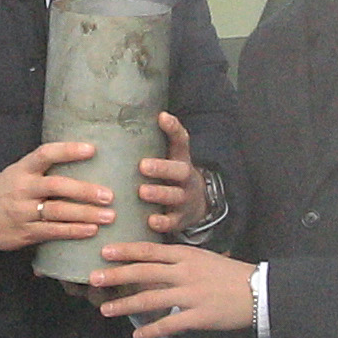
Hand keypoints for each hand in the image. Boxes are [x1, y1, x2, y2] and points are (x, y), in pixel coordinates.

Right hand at [0, 141, 105, 251]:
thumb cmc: (4, 192)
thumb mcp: (17, 173)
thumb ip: (43, 171)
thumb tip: (83, 162)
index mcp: (22, 169)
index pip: (45, 154)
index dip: (68, 150)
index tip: (92, 149)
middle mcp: (22, 188)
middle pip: (56, 186)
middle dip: (85, 191)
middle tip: (109, 195)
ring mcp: (22, 211)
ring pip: (58, 211)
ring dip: (86, 214)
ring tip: (109, 216)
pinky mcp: (25, 232)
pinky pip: (52, 231)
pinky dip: (73, 231)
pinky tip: (91, 230)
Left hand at [90, 242, 257, 337]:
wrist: (261, 291)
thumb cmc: (232, 275)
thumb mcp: (205, 259)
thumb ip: (180, 260)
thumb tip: (154, 262)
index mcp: (187, 256)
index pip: (150, 251)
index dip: (126, 251)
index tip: (105, 251)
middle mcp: (186, 273)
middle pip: (144, 272)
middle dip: (116, 276)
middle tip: (93, 279)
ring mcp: (191, 295)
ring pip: (151, 298)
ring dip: (125, 305)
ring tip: (106, 309)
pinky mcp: (199, 316)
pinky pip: (169, 324)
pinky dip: (151, 331)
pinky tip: (137, 335)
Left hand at [136, 112, 198, 236]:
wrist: (196, 206)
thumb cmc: (172, 177)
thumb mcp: (171, 157)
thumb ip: (160, 140)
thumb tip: (148, 115)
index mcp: (181, 159)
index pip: (181, 140)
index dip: (173, 128)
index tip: (161, 117)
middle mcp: (186, 178)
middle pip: (179, 171)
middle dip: (162, 168)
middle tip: (143, 166)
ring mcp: (185, 199)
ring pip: (175, 196)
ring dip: (159, 194)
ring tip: (142, 192)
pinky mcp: (180, 219)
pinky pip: (173, 222)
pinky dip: (163, 222)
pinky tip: (151, 222)